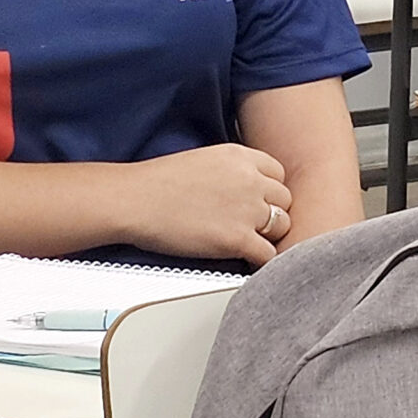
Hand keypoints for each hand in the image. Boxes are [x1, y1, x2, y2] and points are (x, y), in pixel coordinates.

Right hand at [121, 144, 294, 264]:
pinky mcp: (237, 239)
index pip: (279, 175)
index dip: (268, 192)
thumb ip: (233, 171)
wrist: (133, 200)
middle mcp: (251, 180)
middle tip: (252, 226)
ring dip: (268, 237)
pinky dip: (260, 261)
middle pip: (284, 201)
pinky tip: (245, 260)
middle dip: (271, 214)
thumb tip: (246, 189)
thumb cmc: (156, 183)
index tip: (258, 203)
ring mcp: (247, 210)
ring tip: (247, 243)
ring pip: (282, 227)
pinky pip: (269, 255)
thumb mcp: (205, 159)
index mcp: (241, 157)